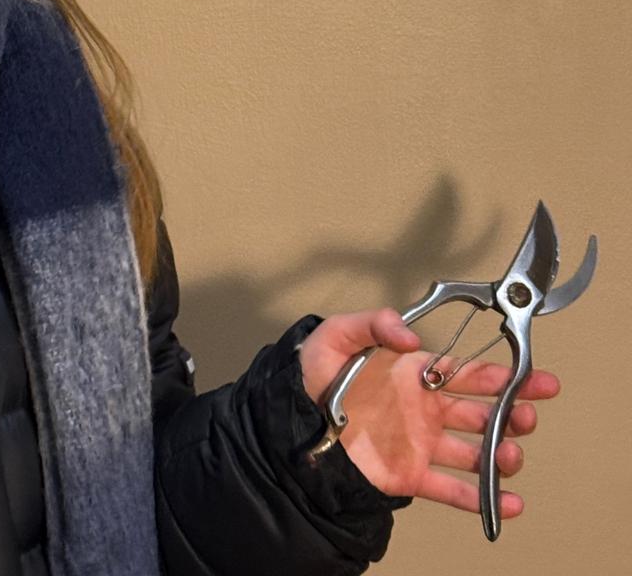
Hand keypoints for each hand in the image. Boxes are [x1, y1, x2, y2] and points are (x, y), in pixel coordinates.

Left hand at [298, 309, 560, 518]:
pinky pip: (449, 489)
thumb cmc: (313, 375)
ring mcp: (419, 443)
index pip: (465, 372)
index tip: (532, 377)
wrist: (292, 422)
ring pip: (472, 451)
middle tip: (528, 416)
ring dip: (499, 455)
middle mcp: (423, 408)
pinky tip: (507, 502)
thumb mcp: (337, 335)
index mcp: (413, 373)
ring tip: (513, 456)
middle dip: (510, 413)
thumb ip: (374, 323)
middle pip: (479, 412)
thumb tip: (409, 333)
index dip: (499, 375)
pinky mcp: (408, 475)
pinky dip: (479, 498)